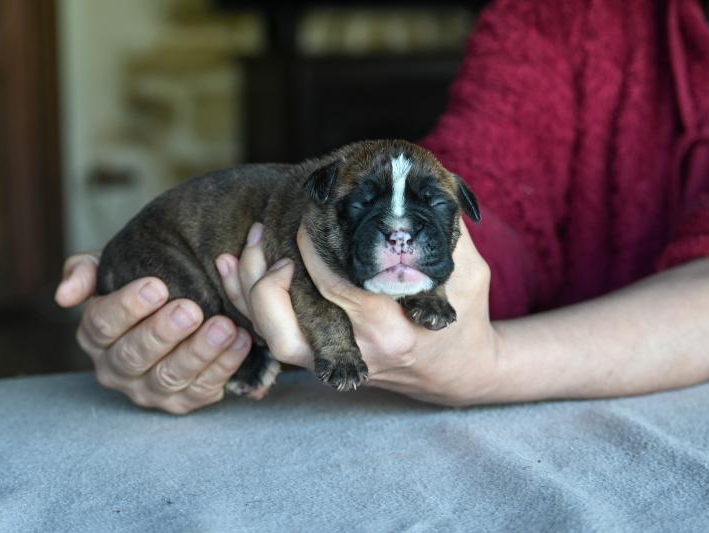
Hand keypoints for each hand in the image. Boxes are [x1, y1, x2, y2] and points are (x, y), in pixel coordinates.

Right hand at [55, 253, 252, 413]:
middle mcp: (116, 368)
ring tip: (224, 327)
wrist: (176, 311)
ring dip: (199, 351)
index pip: (102, 324)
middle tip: (191, 310)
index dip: (127, 306)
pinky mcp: (181, 403)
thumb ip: (85, 272)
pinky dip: (225, 365)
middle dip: (164, 332)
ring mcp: (149, 391)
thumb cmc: (144, 287)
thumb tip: (64, 296)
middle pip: (135, 355)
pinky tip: (241, 342)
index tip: (157, 286)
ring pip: (170, 376)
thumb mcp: (110, 270)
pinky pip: (203, 389)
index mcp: (95, 336)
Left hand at [218, 219, 500, 405]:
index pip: (337, 287)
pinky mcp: (326, 363)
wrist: (461, 373)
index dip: (312, 249)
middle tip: (263, 234)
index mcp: (392, 329)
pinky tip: (238, 273)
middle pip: (288, 322)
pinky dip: (252, 308)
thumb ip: (443, 232)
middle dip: (265, 275)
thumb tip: (412, 181)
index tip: (306, 216)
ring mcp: (338, 362)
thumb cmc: (466, 319)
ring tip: (243, 251)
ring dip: (248, 295)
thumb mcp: (470, 273)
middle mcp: (358, 352)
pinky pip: (278, 340)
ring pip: (274, 338)